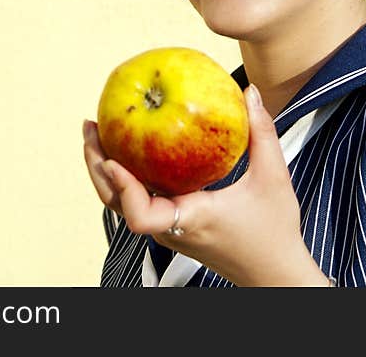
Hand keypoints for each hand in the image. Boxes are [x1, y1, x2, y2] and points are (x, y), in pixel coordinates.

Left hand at [82, 84, 331, 285]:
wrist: (272, 272)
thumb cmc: (275, 231)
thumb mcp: (273, 177)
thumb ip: (262, 133)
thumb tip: (251, 92)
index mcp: (190, 219)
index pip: (140, 215)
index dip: (122, 187)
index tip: (112, 160)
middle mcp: (170, 228)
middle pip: (116, 202)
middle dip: (97, 164)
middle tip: (90, 126)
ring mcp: (166, 229)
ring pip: (121, 202)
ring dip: (105, 169)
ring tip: (98, 132)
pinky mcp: (169, 226)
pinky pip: (136, 200)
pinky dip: (124, 175)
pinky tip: (128, 147)